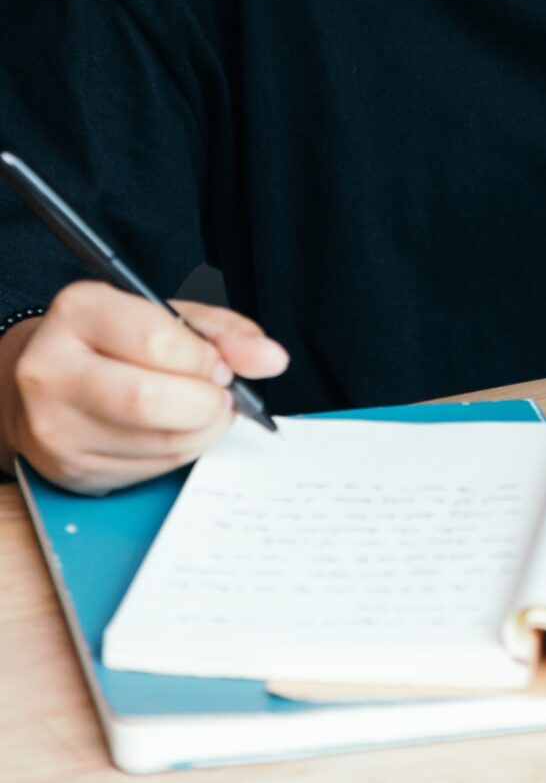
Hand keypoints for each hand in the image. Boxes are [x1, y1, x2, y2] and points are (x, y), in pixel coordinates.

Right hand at [0, 282, 288, 493]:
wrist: (39, 380)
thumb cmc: (109, 340)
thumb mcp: (162, 314)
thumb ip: (221, 331)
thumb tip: (270, 359)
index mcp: (78, 312)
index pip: (155, 341)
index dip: (204, 358)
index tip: (222, 363)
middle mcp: (53, 370)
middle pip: (148, 400)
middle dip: (206, 402)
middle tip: (221, 395)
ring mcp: (56, 426)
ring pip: (153, 443)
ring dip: (201, 431)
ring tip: (205, 411)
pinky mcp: (69, 469)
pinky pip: (146, 470)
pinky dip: (179, 453)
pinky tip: (176, 431)